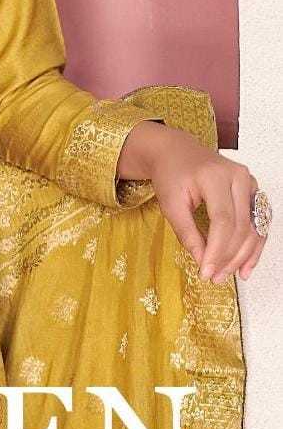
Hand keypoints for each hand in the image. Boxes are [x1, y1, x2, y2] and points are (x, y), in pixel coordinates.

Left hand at [119, 121, 267, 282]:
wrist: (175, 151)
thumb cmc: (171, 173)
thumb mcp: (170, 203)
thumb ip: (186, 233)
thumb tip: (202, 262)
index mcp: (215, 176)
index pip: (223, 221)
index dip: (217, 250)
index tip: (206, 272)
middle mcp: (238, 176)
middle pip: (241, 226)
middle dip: (229, 257)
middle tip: (214, 277)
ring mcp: (249, 182)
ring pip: (254, 227)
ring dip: (243, 256)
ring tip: (227, 275)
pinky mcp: (252, 190)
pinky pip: (258, 222)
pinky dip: (253, 246)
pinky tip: (245, 265)